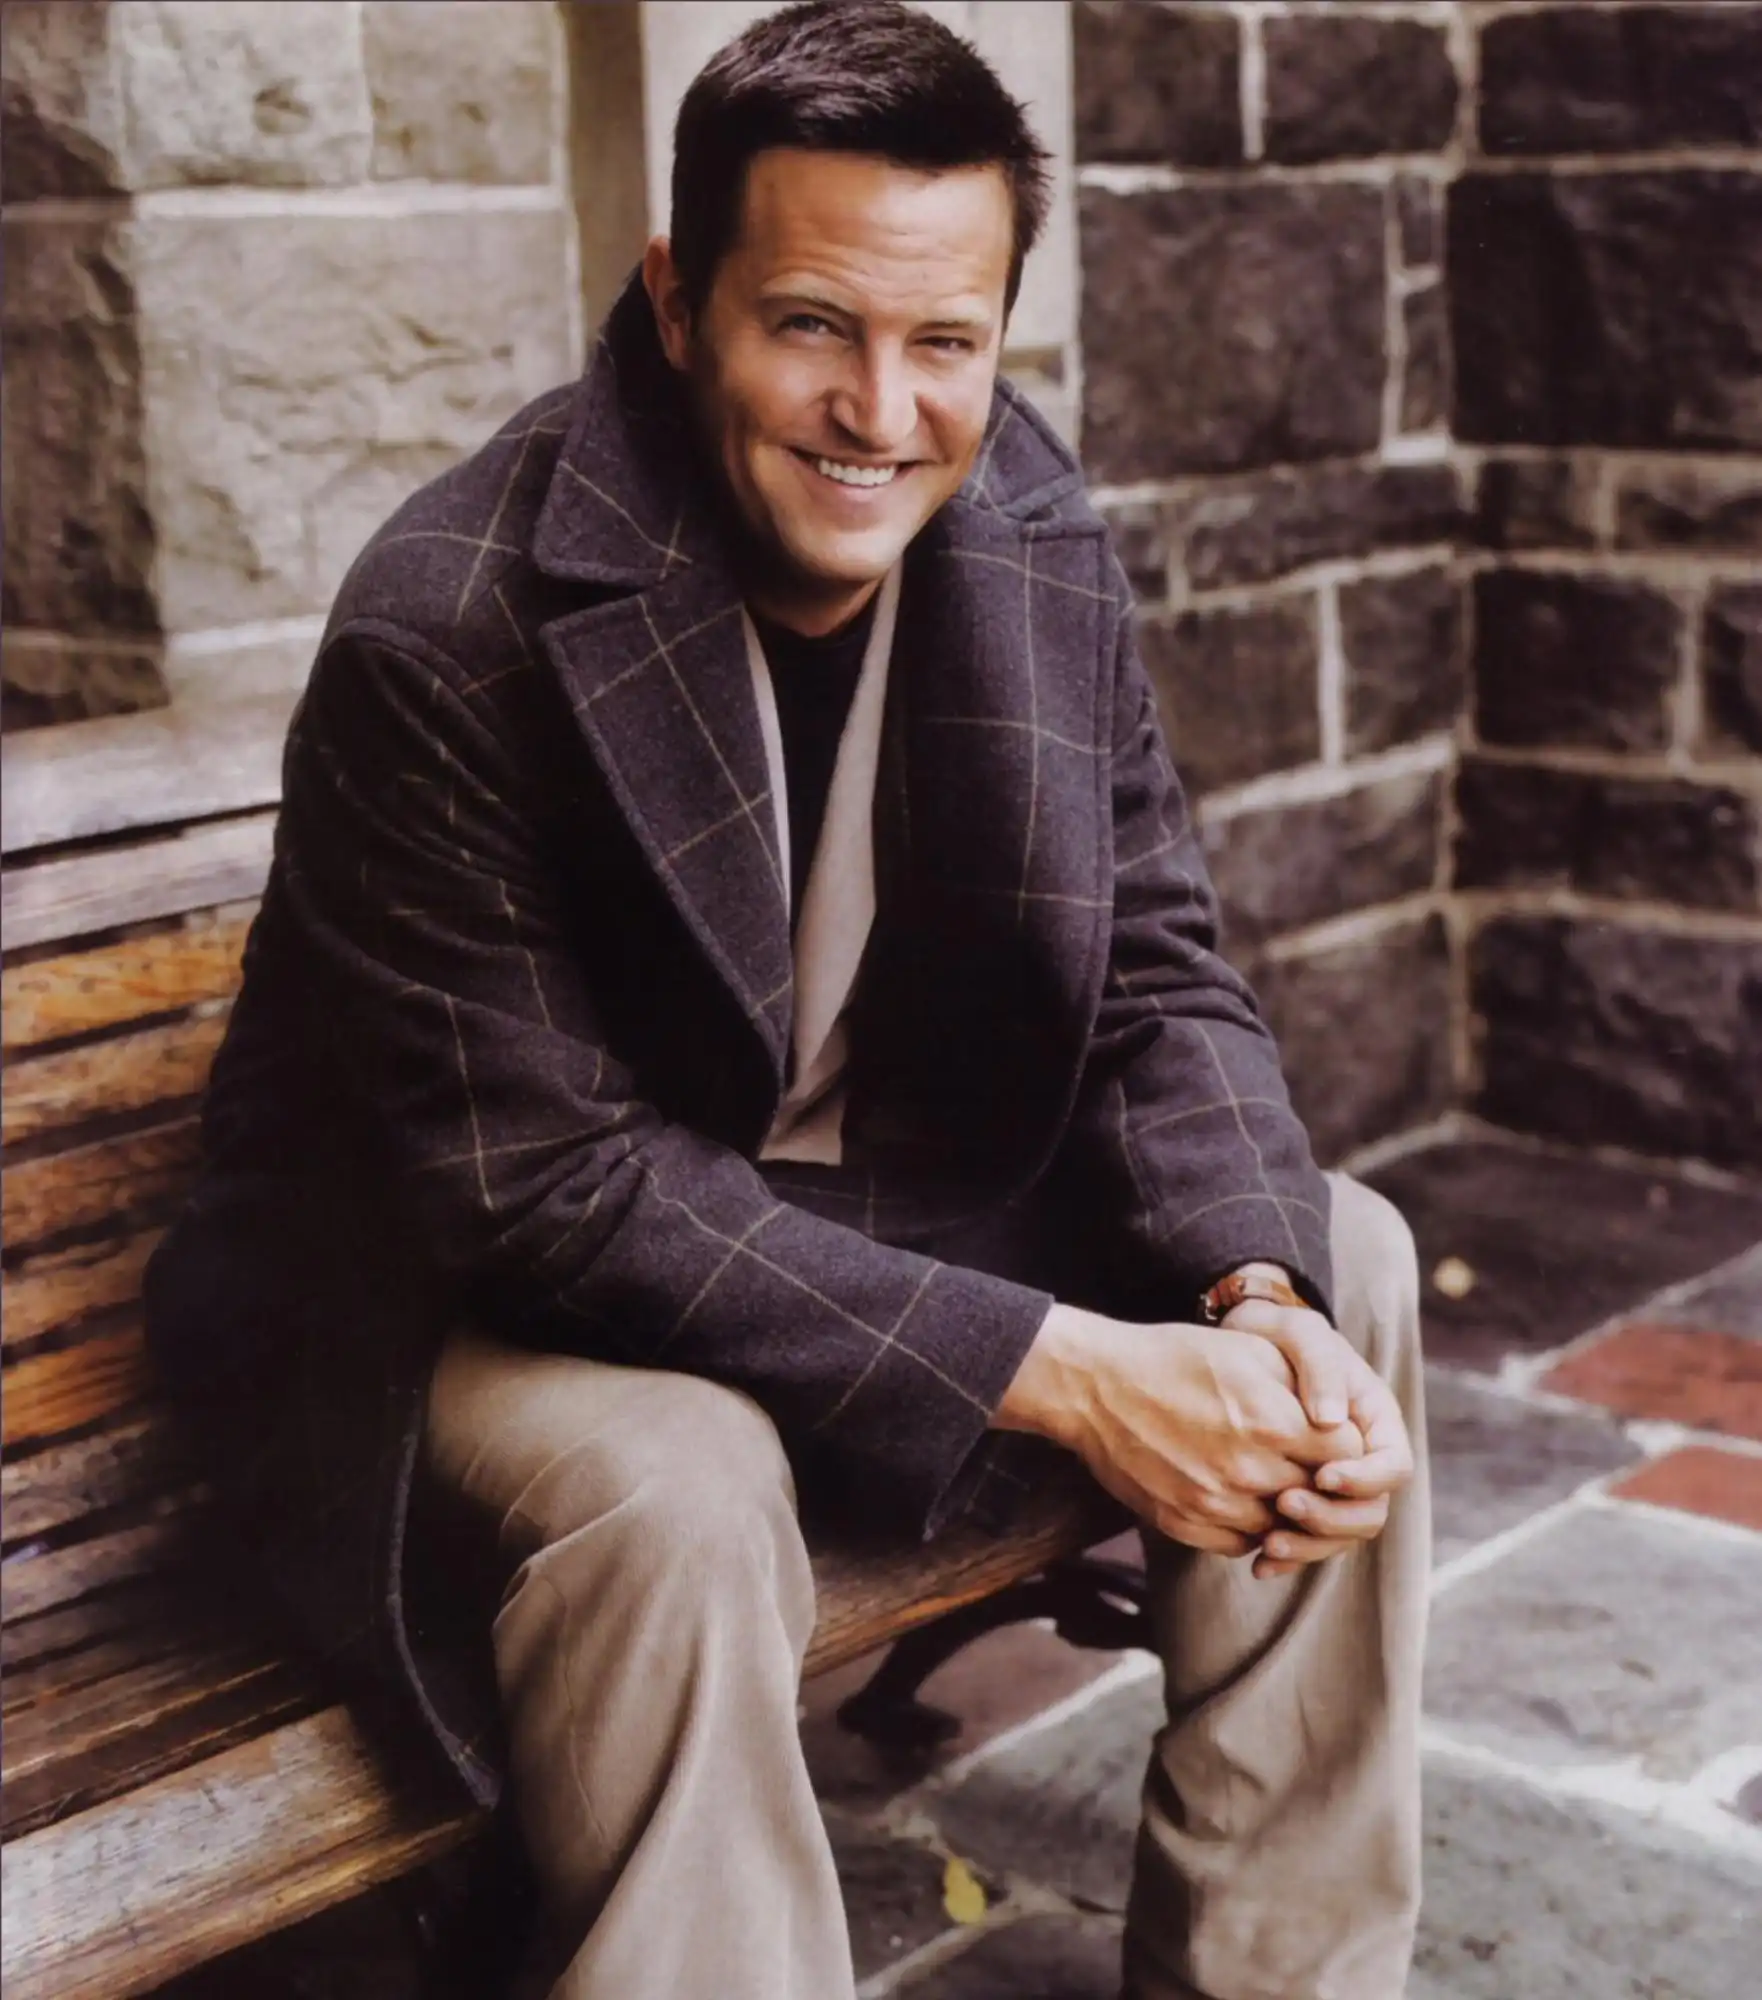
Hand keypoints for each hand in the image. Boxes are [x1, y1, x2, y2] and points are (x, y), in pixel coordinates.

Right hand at [994, 1304, 1365, 1558]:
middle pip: (1319, 1496)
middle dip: (1320, 1479)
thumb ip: (1305, 1386)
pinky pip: (1241, 1544)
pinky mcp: (1184, 1524)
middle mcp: (1247, 1470)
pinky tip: (1238, 1495)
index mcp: (1271, 1421)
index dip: (1347, 1448)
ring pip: (1283, 1527)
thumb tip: (1344, 1419)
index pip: (1349, 1457)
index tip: (1331, 1437)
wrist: (1095, 1386)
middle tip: (1306, 1460)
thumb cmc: (1175, 1357)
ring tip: (1269, 1476)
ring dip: (1285, 1508)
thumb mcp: (1249, 1351)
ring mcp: (1214, 1504)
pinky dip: (1250, 1527)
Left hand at [1219, 1291, 1413, 1578]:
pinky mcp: (1303, 1500)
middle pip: (1370, 1511)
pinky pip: (1308, 1540)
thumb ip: (1321, 1368)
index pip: (1393, 1466)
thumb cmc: (1277, 1333)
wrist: (1238, 1348)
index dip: (1365, 1480)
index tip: (1323, 1475)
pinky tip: (1258, 1562)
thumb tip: (1334, 1421)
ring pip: (1340, 1535)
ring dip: (1310, 1546)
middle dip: (1333, 1518)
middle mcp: (1361, 1459)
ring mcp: (1333, 1484)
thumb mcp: (1301, 1333)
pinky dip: (1288, 1555)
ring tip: (1268, 1542)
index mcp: (1375, 1422)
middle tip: (1286, 1505)